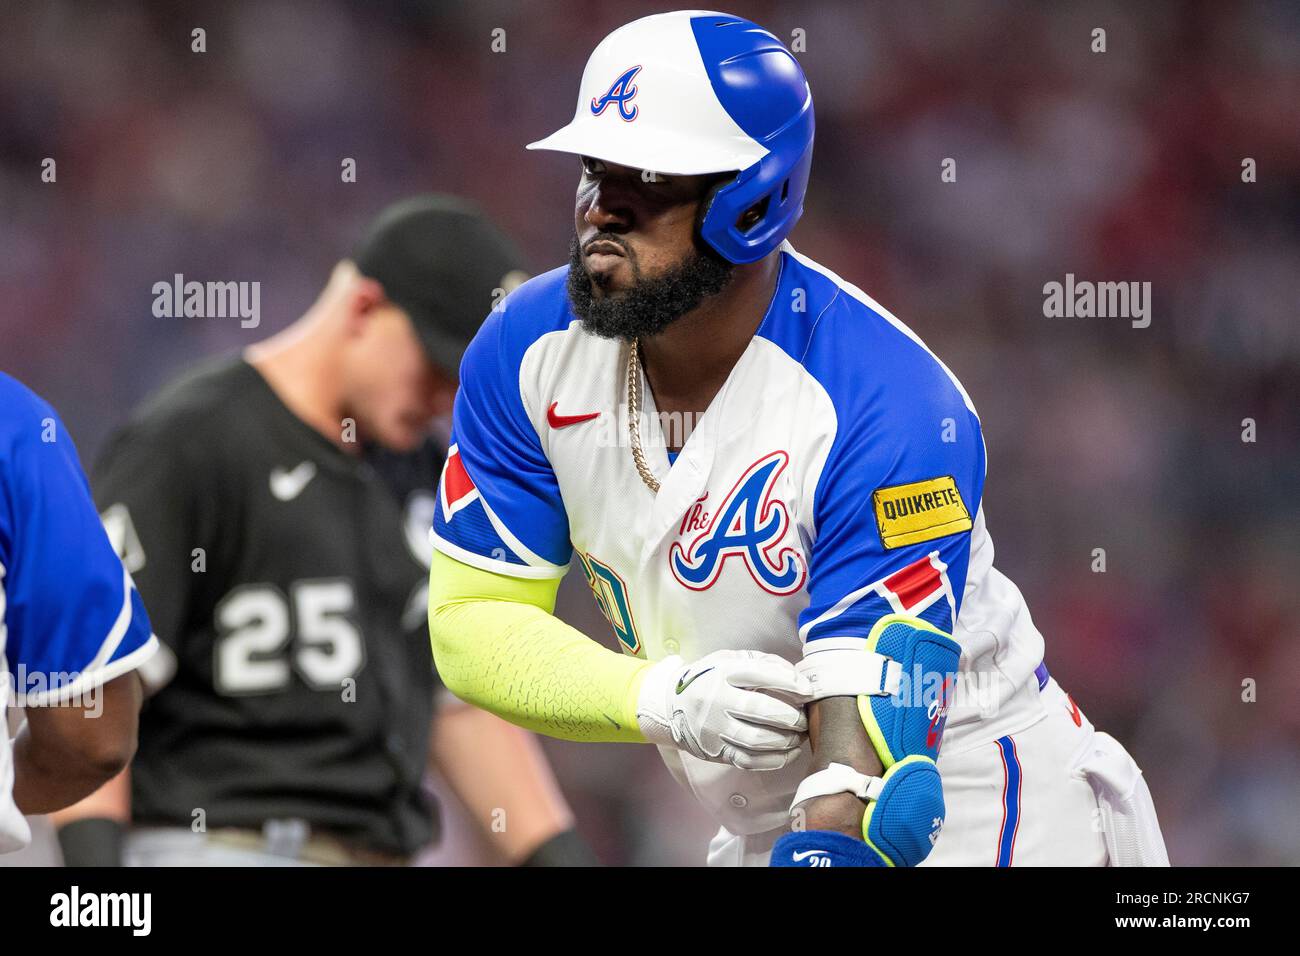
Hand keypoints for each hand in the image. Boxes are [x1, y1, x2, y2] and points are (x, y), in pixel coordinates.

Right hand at [636, 650, 812, 770]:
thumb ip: (762, 663)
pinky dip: (775, 759)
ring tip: (800, 735)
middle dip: (791, 716)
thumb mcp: (729, 660)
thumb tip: (797, 677)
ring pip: (757, 740)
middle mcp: (715, 700)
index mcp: (721, 673)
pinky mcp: (716, 751)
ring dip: (787, 740)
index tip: (808, 690)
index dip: (789, 682)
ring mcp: (714, 729)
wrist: (671, 706)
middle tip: (804, 717)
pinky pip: (749, 761)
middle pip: (761, 710)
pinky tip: (789, 752)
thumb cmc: (709, 680)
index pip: (759, 675)